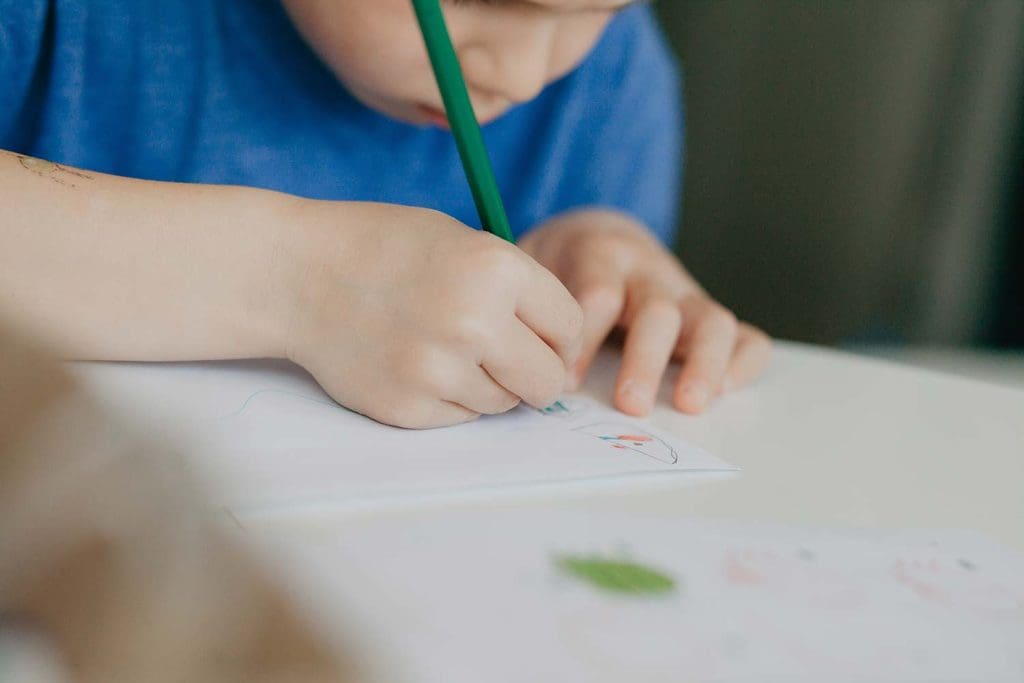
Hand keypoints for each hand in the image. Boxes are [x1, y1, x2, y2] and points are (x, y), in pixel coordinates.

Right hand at [282, 201, 582, 427]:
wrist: (297, 274)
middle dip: (537, 373)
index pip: (570, 327)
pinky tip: (417, 362)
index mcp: (496, 269)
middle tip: (513, 360)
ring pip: (503, 404)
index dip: (560, 333)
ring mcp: (439, 371)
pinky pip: (461, 417)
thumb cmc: (384, 249)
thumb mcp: (462, 240)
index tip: (543, 334)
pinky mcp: (408, 408)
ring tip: (445, 347)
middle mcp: (474, 323)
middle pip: (547, 381)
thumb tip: (563, 351)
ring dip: (489, 384)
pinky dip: (450, 397)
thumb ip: (517, 289)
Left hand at [519, 209, 770, 415]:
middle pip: (657, 310)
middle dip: (646, 359)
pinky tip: (726, 391)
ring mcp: (686, 293)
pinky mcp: (709, 315)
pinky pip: (746, 336)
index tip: (566, 381)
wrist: (597, 235)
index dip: (584, 340)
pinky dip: (744, 362)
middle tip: (631, 405)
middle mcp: (650, 272)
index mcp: (601, 255)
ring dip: (703, 364)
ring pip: (711, 320)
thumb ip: (535, 312)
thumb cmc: (559, 268)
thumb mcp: (536, 272)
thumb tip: (535, 373)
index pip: (599, 294)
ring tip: (689, 405)